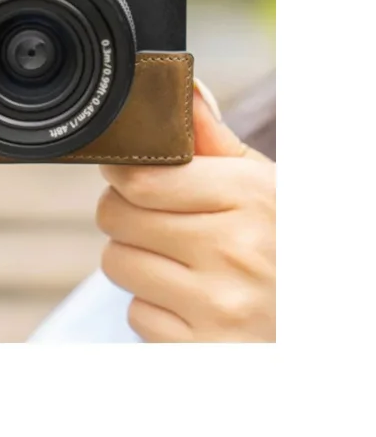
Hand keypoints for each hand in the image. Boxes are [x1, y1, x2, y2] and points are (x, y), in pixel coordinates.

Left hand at [96, 80, 275, 341]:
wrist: (320, 319)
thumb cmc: (283, 243)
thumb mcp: (262, 185)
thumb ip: (213, 139)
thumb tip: (183, 86)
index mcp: (248, 197)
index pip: (140, 177)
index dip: (122, 172)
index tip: (126, 174)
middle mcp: (234, 250)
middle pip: (116, 217)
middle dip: (126, 214)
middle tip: (158, 218)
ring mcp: (219, 305)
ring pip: (117, 264)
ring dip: (136, 260)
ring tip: (178, 260)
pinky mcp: (202, 350)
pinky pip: (137, 313)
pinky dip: (153, 306)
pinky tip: (191, 300)